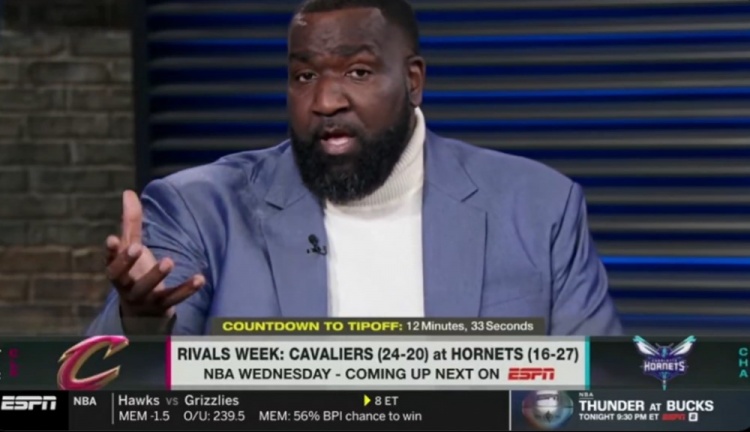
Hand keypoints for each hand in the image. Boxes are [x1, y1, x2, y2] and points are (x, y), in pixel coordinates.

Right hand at [105, 190, 203, 325]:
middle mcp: (125, 285)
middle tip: (137, 246)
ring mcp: (143, 297)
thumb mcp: (132, 246)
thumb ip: (131, 222)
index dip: (110, 252)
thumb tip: (128, 192)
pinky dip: (187, 289)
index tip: (112, 239)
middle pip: (120, 276)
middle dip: (127, 262)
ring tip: (169, 260)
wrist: (142, 311)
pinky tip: (200, 278)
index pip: (109, 261)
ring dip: (156, 276)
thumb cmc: (134, 271)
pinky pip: (174, 298)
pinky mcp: (162, 305)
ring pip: (147, 289)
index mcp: (116, 270)